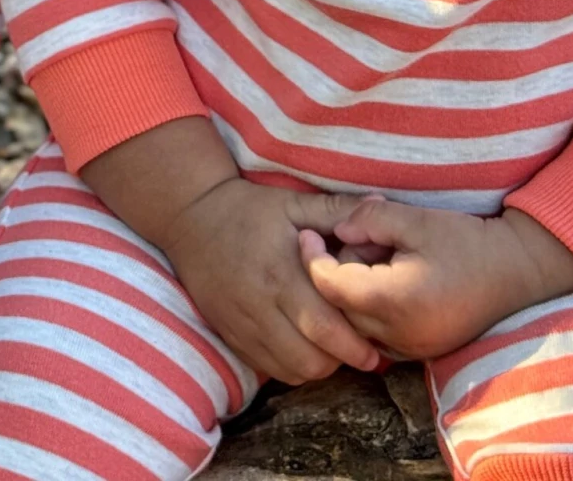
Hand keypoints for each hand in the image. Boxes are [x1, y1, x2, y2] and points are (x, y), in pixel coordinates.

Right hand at [159, 180, 382, 384]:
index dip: (357, 344)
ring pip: (292, 370)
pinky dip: (292, 366)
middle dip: (343, 359)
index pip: (326, 328)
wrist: (190, 216)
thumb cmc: (248, 208)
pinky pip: (268, 369)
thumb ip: (337, 210)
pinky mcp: (229, 334)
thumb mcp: (292, 203)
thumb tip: (381, 207)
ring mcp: (242, 324)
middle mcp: (260, 305)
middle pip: (312, 359)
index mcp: (281, 273)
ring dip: (318, 365)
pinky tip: (303, 346)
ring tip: (331, 346)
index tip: (377, 342)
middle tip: (360, 347)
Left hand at [299, 195, 572, 361]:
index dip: (310, 257)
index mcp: (394, 300)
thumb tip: (335, 230)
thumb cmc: (465, 241)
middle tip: (354, 239)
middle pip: (336, 308)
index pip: (329, 286)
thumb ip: (368, 220)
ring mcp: (410, 348)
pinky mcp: (420, 351)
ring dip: (351, 291)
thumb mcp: (414, 218)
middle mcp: (398, 334)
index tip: (306, 231)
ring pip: (353, 324)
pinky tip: (385, 279)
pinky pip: (375, 334)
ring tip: (376, 257)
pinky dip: (368, 309)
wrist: (514, 273)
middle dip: (333, 272)